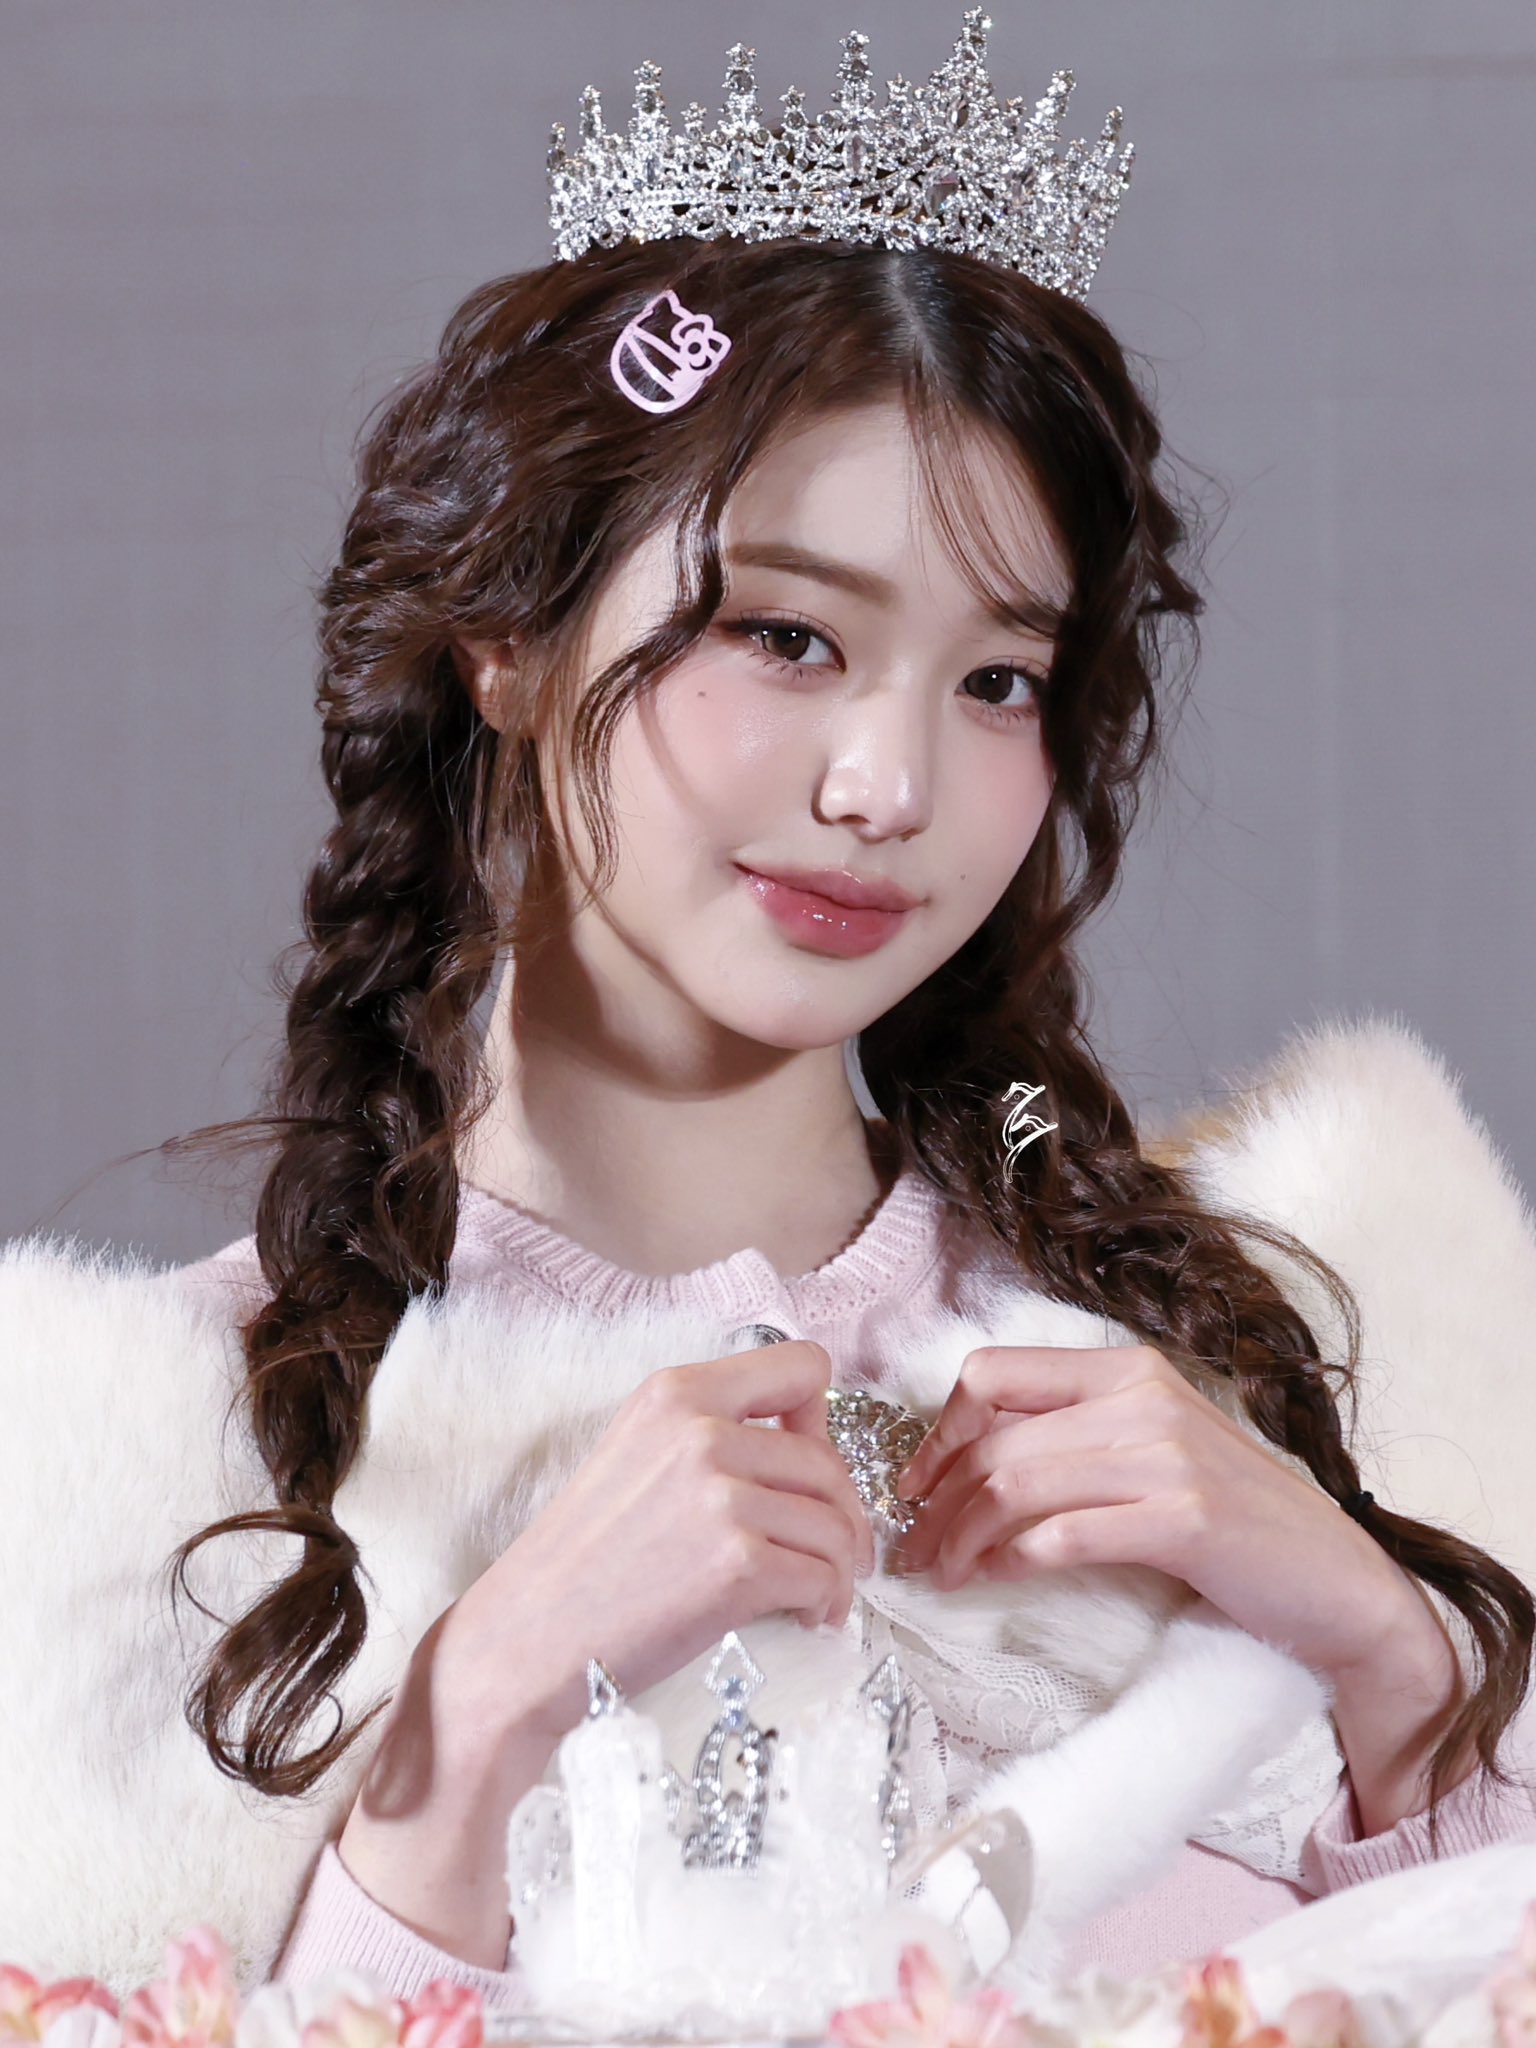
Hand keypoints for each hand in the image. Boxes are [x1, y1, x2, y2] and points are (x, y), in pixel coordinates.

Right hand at [448, 1337, 874, 1743]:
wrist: (527, 1639)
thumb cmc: (581, 1559)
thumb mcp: (636, 1453)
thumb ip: (708, 1431)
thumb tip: (803, 1446)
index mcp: (677, 1392)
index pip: (802, 1367)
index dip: (820, 1419)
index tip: (807, 1466)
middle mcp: (703, 1431)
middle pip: (827, 1462)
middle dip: (841, 1515)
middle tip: (834, 1555)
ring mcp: (722, 1497)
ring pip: (833, 1524)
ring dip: (839, 1568)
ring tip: (820, 1597)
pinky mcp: (738, 1564)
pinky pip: (823, 1576)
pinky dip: (827, 1602)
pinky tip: (807, 1618)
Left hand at [892, 1342, 1428, 1687]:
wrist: (1337, 1582)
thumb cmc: (1235, 1521)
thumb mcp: (1152, 1450)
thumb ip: (1077, 1437)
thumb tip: (967, 1461)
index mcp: (1128, 1370)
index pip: (993, 1372)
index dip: (938, 1431)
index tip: (914, 1485)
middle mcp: (1143, 1398)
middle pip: (994, 1439)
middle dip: (936, 1501)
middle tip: (912, 1550)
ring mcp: (1167, 1456)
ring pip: (1016, 1486)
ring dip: (962, 1538)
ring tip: (940, 1573)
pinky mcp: (1184, 1519)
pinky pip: (1065, 1534)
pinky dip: (1013, 1559)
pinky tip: (995, 1578)